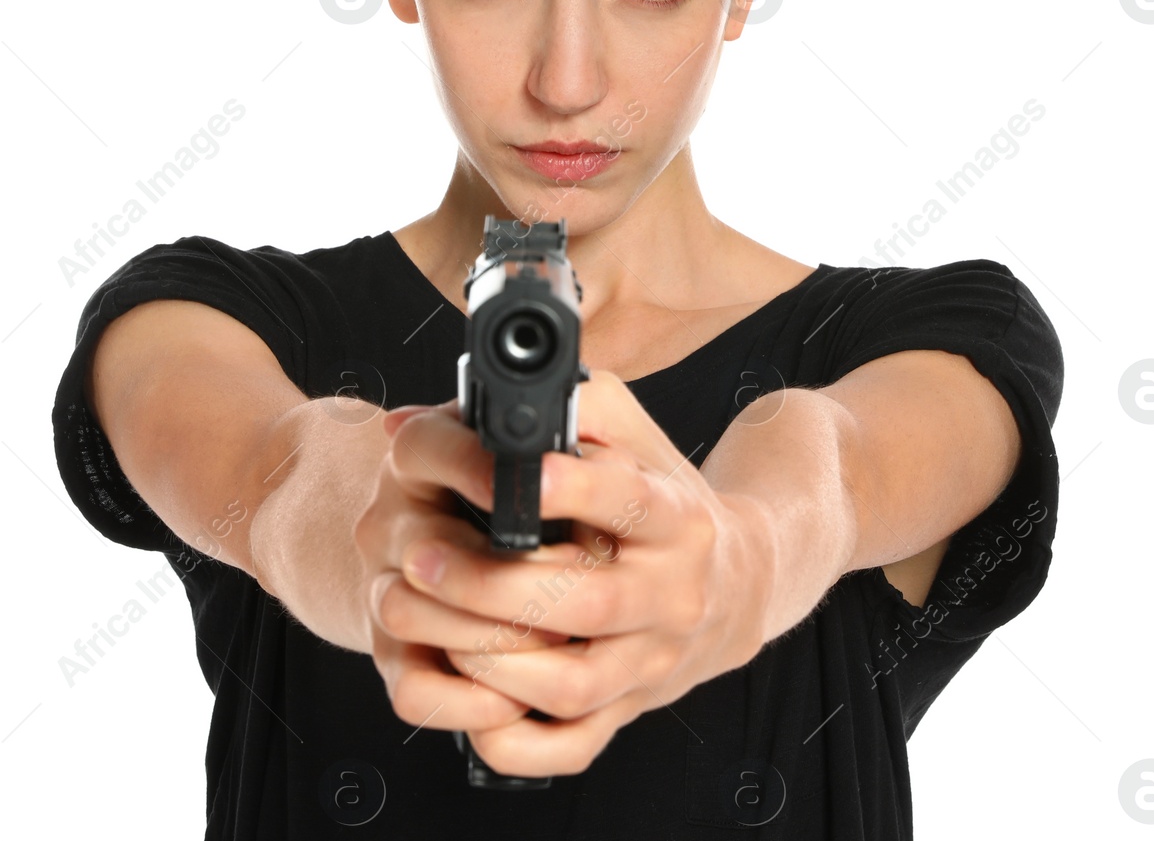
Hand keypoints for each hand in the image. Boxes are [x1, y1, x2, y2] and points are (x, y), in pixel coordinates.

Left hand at [387, 370, 776, 779]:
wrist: (734, 583)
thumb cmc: (662, 497)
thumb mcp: (635, 435)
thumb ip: (571, 407)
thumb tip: (464, 408)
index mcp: (675, 517)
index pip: (631, 501)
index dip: (575, 488)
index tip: (522, 474)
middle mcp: (671, 595)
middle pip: (589, 605)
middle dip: (493, 586)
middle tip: (420, 558)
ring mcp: (651, 662)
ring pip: (574, 685)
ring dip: (494, 663)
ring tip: (437, 627)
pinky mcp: (629, 710)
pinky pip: (571, 746)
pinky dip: (517, 740)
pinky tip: (472, 709)